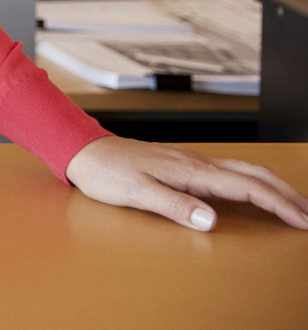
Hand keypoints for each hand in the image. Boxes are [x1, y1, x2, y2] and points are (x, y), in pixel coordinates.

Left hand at [66, 135, 307, 231]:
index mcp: (191, 170)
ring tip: (293, 204)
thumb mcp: (136, 193)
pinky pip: (229, 171)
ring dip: (273, 187)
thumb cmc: (106, 172)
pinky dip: (253, 182)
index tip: (302, 220)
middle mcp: (196, 162)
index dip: (278, 204)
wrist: (84, 151)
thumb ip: (173, 205)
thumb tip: (211, 219)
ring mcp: (192, 161)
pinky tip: (254, 192)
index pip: (246, 186)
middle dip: (286, 194)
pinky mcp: (184, 164)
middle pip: (254, 175)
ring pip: (244, 170)